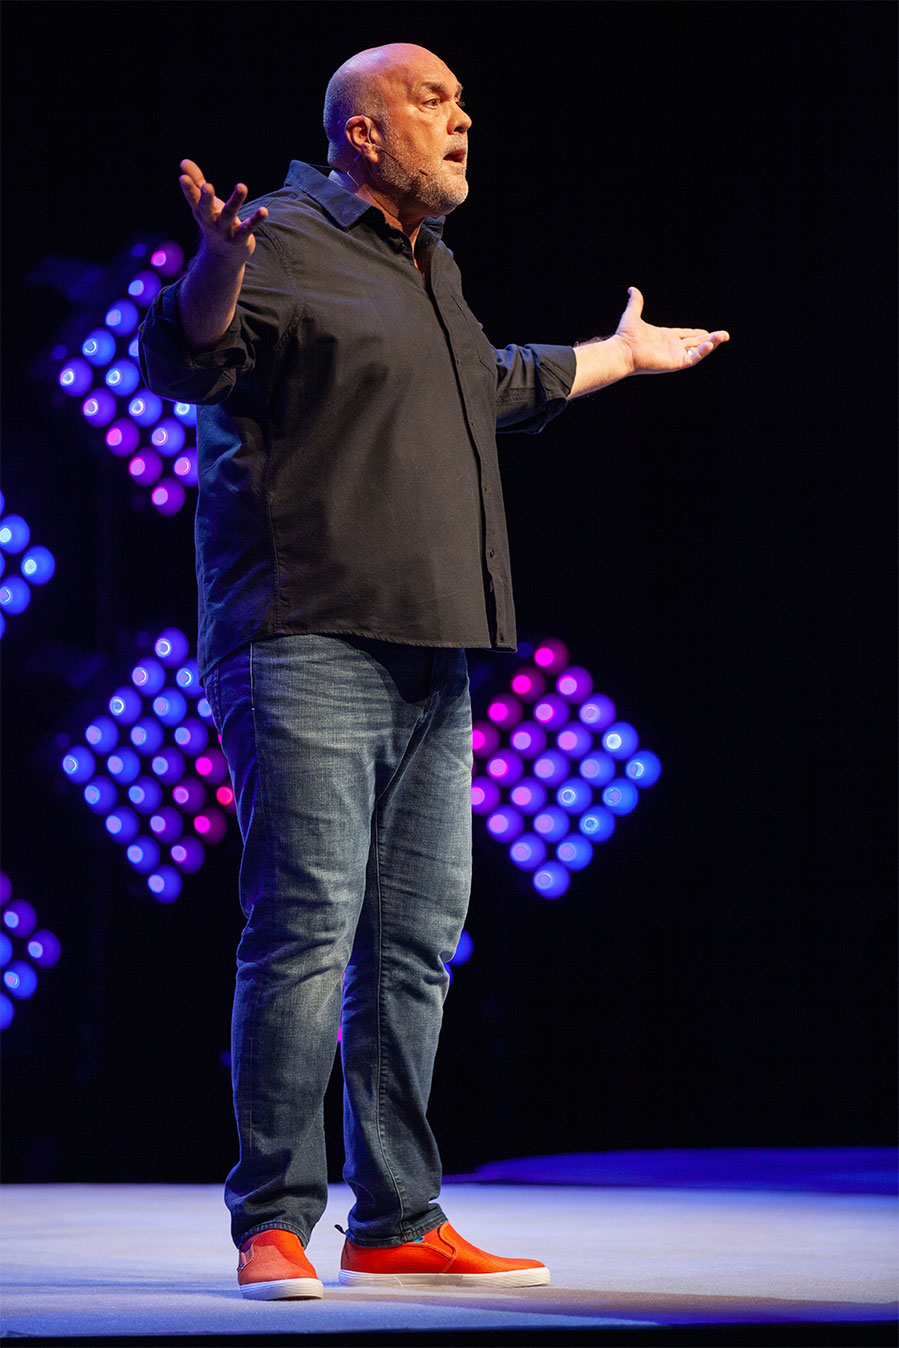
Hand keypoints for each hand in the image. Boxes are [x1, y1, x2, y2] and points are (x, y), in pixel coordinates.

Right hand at [178, 159, 267, 263]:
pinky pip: (248, 228)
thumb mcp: (203, 203)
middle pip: (206, 209)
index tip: (183, 177)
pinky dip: (256, 220)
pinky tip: (264, 210)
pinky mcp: (240, 238)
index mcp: (201, 211)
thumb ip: (196, 181)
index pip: (193, 199)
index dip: (188, 189)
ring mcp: (225, 231)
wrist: (223, 258)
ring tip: (242, 186)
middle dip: (206, 198)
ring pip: (229, 215)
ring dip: (235, 201)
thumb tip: (183, 161)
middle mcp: (211, 221)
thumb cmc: (213, 222)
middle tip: (207, 186)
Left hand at [614, 286, 729, 373]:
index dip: (696, 334)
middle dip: (710, 339)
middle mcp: (671, 347)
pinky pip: (692, 358)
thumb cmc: (626, 336)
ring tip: (724, 336)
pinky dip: (702, 352)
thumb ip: (636, 302)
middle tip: (725, 335)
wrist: (622, 350)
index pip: (685, 335)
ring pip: (697, 350)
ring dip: (711, 344)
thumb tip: (632, 289)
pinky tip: (710, 343)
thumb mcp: (633, 314)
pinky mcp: (675, 363)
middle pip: (695, 343)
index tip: (707, 332)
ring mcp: (673, 356)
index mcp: (664, 337)